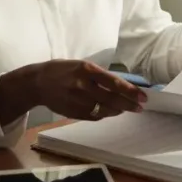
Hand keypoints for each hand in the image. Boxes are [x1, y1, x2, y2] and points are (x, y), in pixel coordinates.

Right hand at [3, 60, 145, 121]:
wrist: (38, 83)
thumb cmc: (63, 71)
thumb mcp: (81, 66)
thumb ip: (99, 76)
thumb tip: (121, 86)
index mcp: (86, 70)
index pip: (114, 82)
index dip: (130, 91)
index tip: (143, 97)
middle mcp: (83, 85)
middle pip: (112, 98)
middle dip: (129, 104)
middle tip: (140, 107)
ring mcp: (78, 101)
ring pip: (104, 109)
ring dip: (118, 110)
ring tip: (126, 108)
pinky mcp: (73, 112)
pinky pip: (94, 116)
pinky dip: (104, 114)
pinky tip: (110, 111)